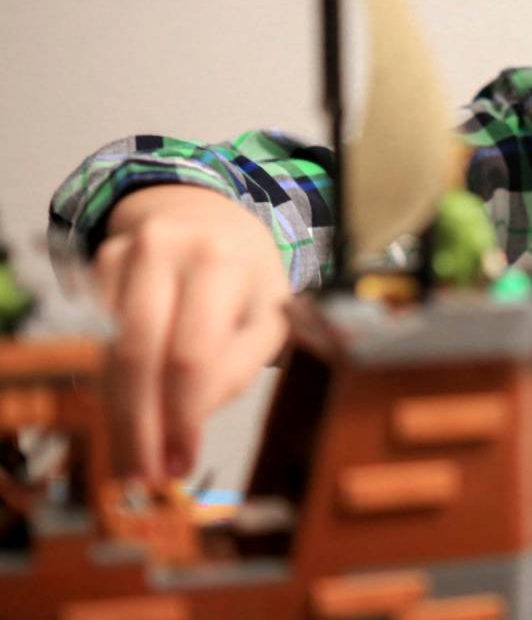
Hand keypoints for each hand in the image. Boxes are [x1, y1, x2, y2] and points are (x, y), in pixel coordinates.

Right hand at [94, 185, 289, 483]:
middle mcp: (171, 250)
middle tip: (144, 476)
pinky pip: (100, 335)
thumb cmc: (247, 279)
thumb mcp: (268, 318)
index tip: (181, 464)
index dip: (183, 418)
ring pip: (112, 349)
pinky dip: (115, 379)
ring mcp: (128, 251)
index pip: (193, 356)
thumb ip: (234, 369)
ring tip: (134, 457)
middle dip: (140, 426)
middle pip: (140, 354)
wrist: (210, 217)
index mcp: (226, 264)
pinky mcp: (101, 261)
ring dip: (121, 411)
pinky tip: (131, 408)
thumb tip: (182, 428)